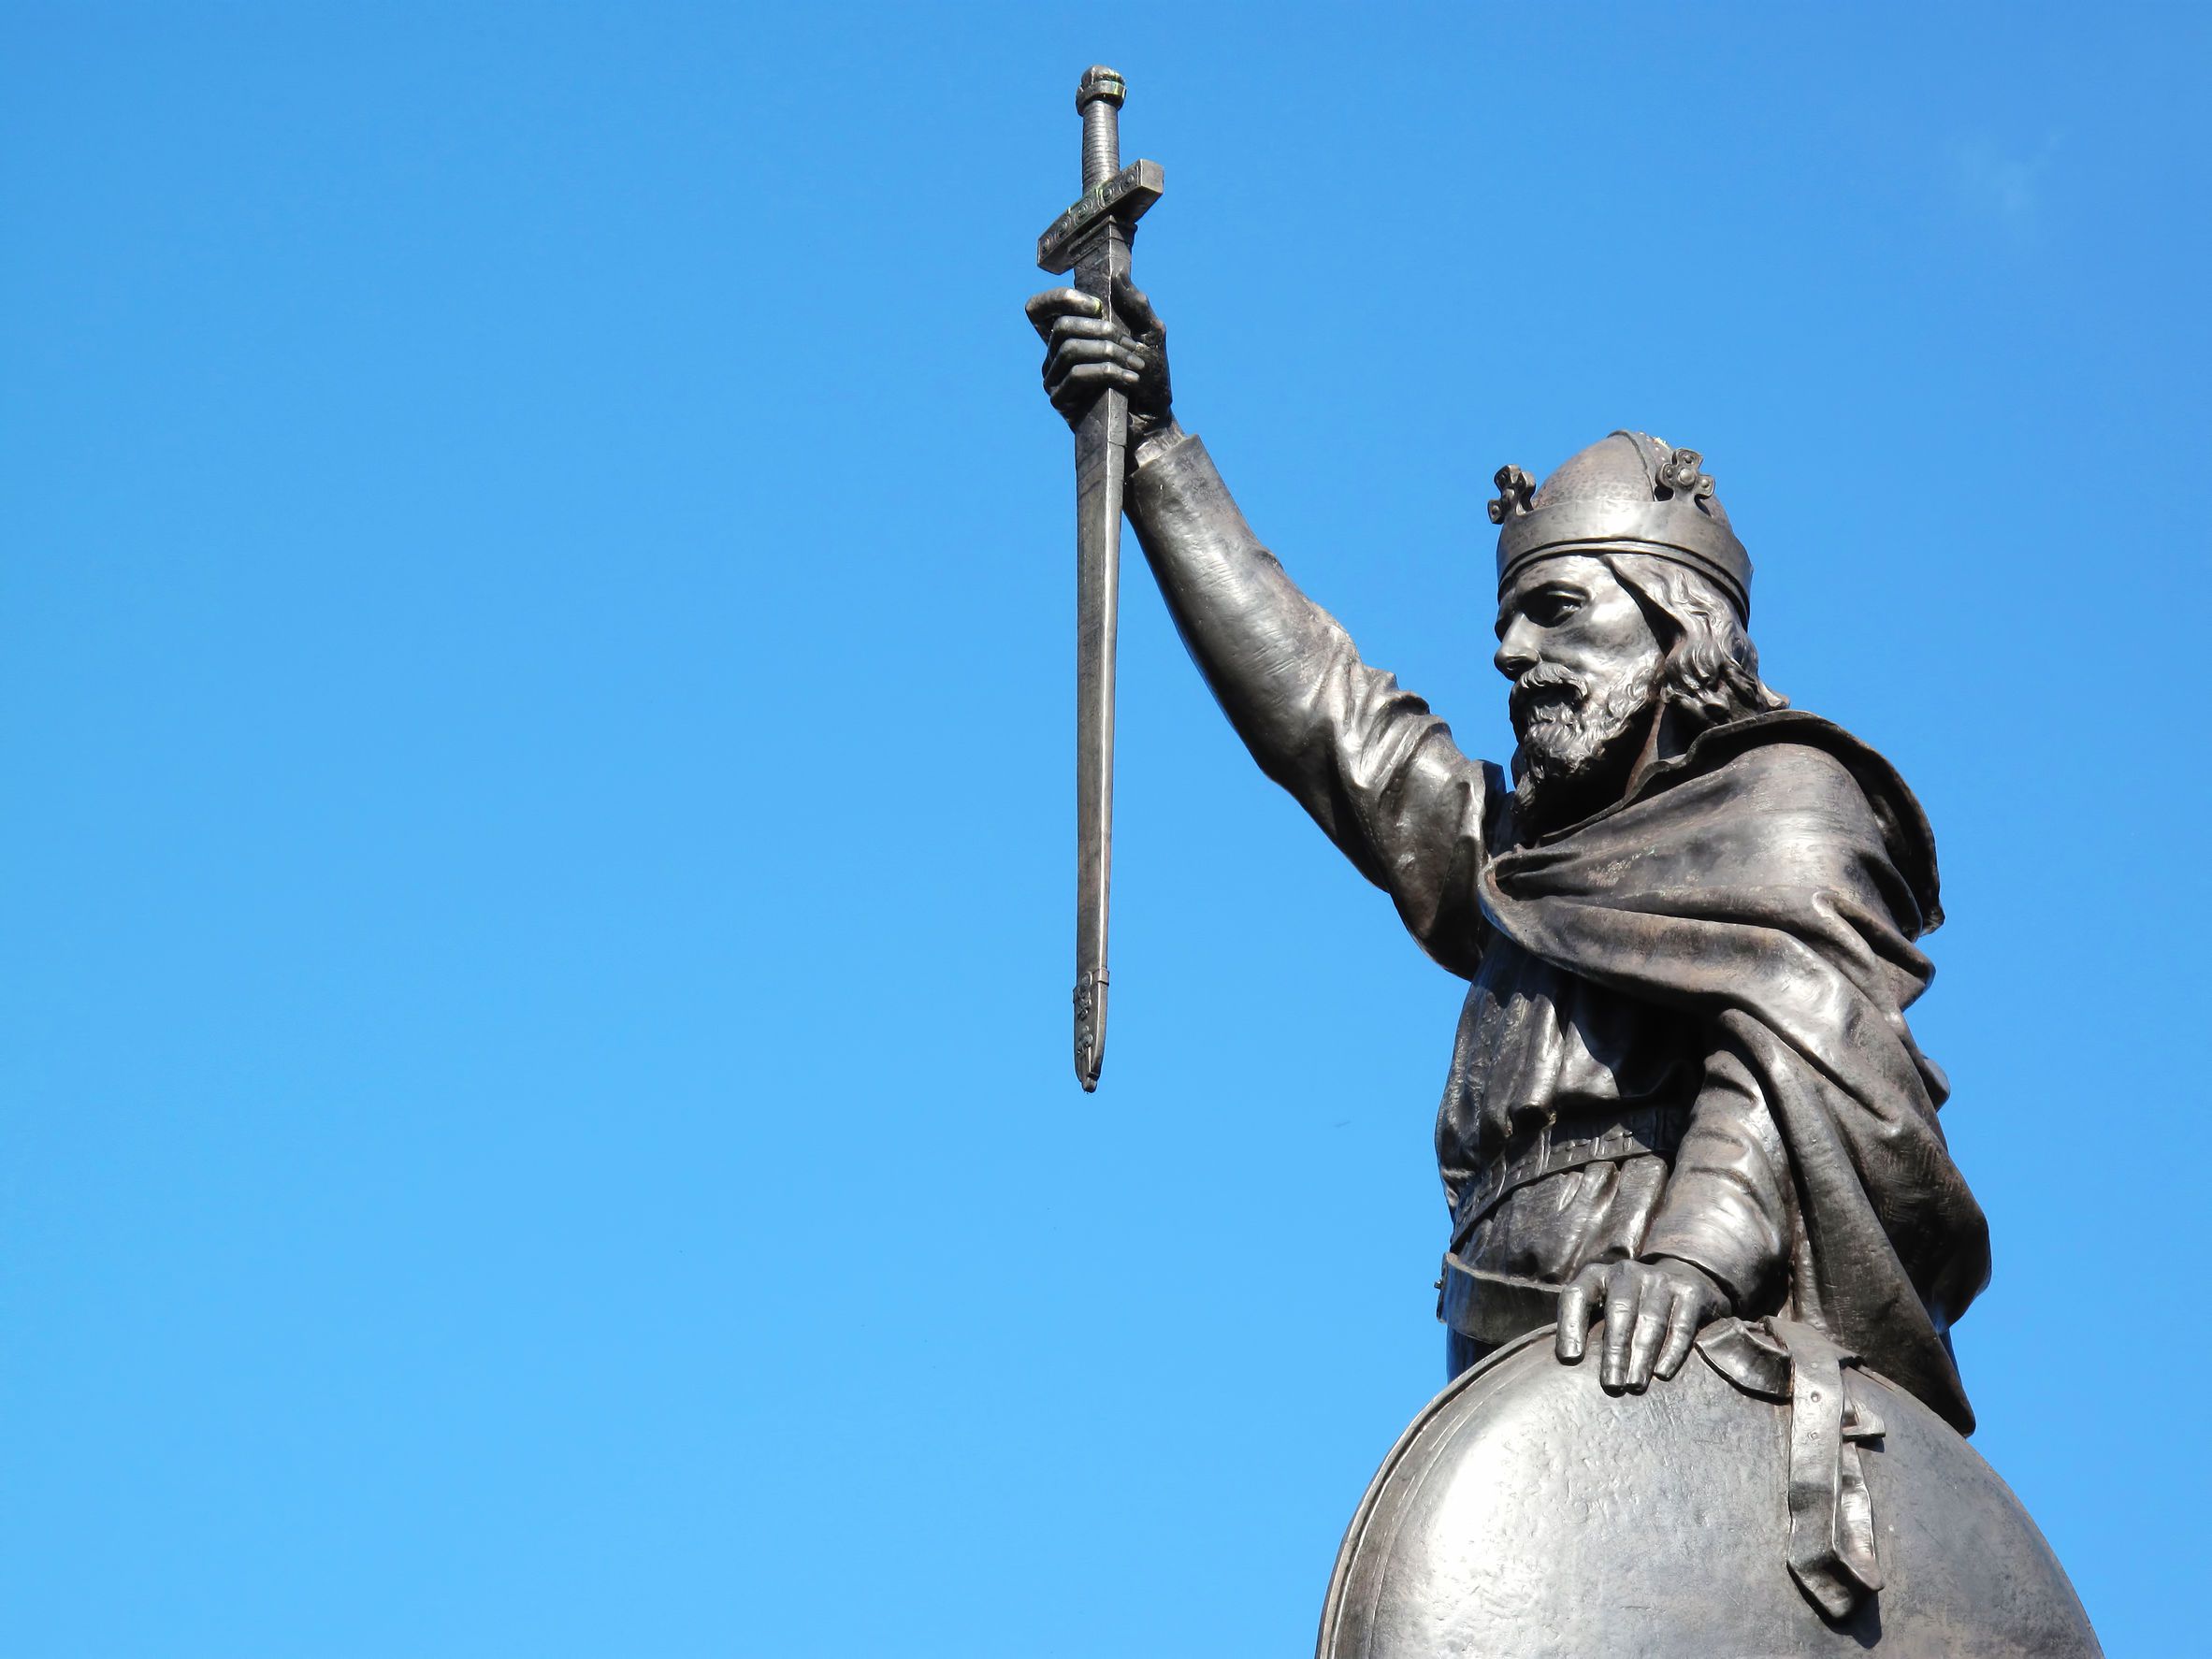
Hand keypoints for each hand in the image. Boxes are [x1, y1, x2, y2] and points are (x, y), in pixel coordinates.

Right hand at [1025, 274, 1172, 441]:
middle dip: (1101, 330)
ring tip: (1136, 365)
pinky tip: (1130, 380)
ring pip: (1070, 350)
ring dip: (1109, 353)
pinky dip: (1107, 373)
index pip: (1040, 309)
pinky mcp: (1061, 401)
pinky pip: (1076, 376)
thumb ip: (1136, 304)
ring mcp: (1055, 379)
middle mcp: (1055, 355)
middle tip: (1130, 345)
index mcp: (1070, 335)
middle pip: (1062, 326)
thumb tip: (1117, 275)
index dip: (1059, 299)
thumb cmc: (1150, 377)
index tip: (1096, 305)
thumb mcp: (1150, 333)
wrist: (1155, 420)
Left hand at [1555, 1256, 1730, 1392]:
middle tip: (1611, 1385)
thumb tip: (1570, 1365)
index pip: (1576, 1295)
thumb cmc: (1630, 1305)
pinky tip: (1662, 1373)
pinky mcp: (1690, 1291)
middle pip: (1619, 1311)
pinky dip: (1672, 1351)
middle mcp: (1627, 1272)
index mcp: (1598, 1275)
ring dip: (1642, 1356)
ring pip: (1650, 1320)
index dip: (1570, 1325)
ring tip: (1635, 1386)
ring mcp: (1661, 1279)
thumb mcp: (1603, 1305)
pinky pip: (1681, 1325)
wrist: (1683, 1278)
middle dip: (1614, 1351)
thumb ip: (1586, 1326)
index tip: (1570, 1359)